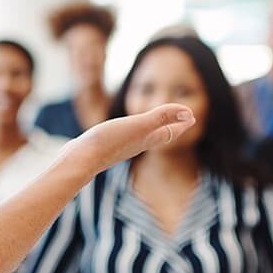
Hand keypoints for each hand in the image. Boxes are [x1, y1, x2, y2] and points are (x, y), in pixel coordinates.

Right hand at [59, 105, 195, 182]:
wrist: (80, 160)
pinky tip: (123, 132)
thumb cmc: (109, 141)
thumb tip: (188, 112)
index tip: (192, 116)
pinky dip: (131, 132)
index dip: (181, 123)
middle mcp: (135, 145)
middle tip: (181, 119)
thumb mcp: (138, 125)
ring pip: (142, 138)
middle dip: (171, 126)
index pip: (170, 131)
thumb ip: (161, 117)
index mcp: (146, 139)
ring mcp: (120, 147)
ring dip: (152, 129)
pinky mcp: (105, 146)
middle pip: (159, 136)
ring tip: (155, 125)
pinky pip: (125, 138)